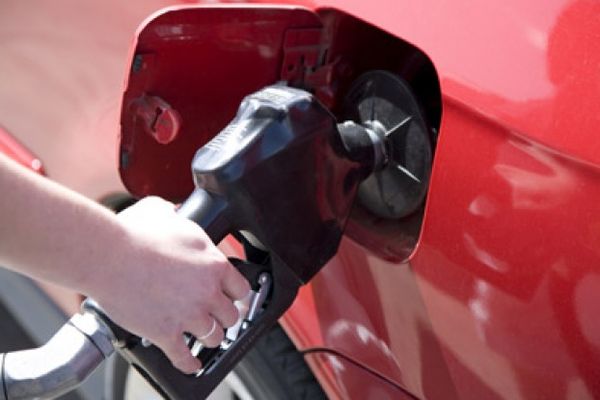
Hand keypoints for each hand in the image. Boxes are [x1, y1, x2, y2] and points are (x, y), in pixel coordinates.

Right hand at [91, 197, 249, 373]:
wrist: (108, 255)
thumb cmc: (135, 233)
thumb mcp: (165, 212)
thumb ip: (179, 217)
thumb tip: (175, 212)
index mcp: (213, 264)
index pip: (240, 287)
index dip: (235, 292)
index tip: (231, 295)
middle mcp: (207, 292)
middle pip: (231, 315)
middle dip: (224, 316)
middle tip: (218, 316)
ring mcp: (188, 315)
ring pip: (213, 337)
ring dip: (210, 337)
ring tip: (206, 336)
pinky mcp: (166, 333)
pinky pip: (184, 357)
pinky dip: (189, 363)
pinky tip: (191, 364)